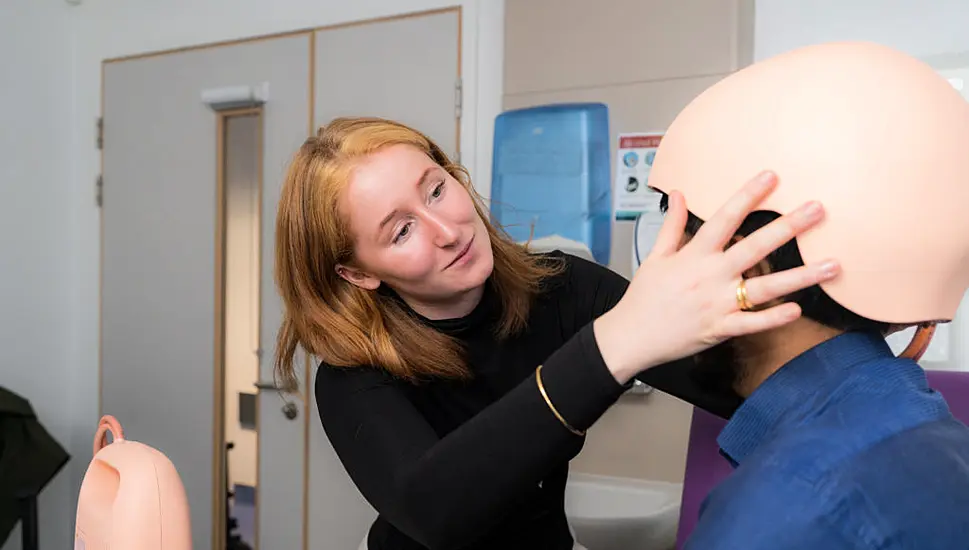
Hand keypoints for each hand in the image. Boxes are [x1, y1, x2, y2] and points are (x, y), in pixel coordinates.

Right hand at [594, 171, 840, 383]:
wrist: (631, 336)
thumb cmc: (644, 297)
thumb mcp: (655, 256)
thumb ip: (673, 225)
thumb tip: (680, 194)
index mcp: (694, 255)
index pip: (724, 218)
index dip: (748, 195)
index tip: (771, 177)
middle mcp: (710, 276)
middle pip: (754, 247)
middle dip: (788, 227)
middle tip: (817, 209)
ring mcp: (717, 303)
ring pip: (765, 287)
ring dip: (801, 276)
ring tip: (832, 264)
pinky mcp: (720, 329)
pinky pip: (752, 323)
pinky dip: (774, 318)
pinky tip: (798, 309)